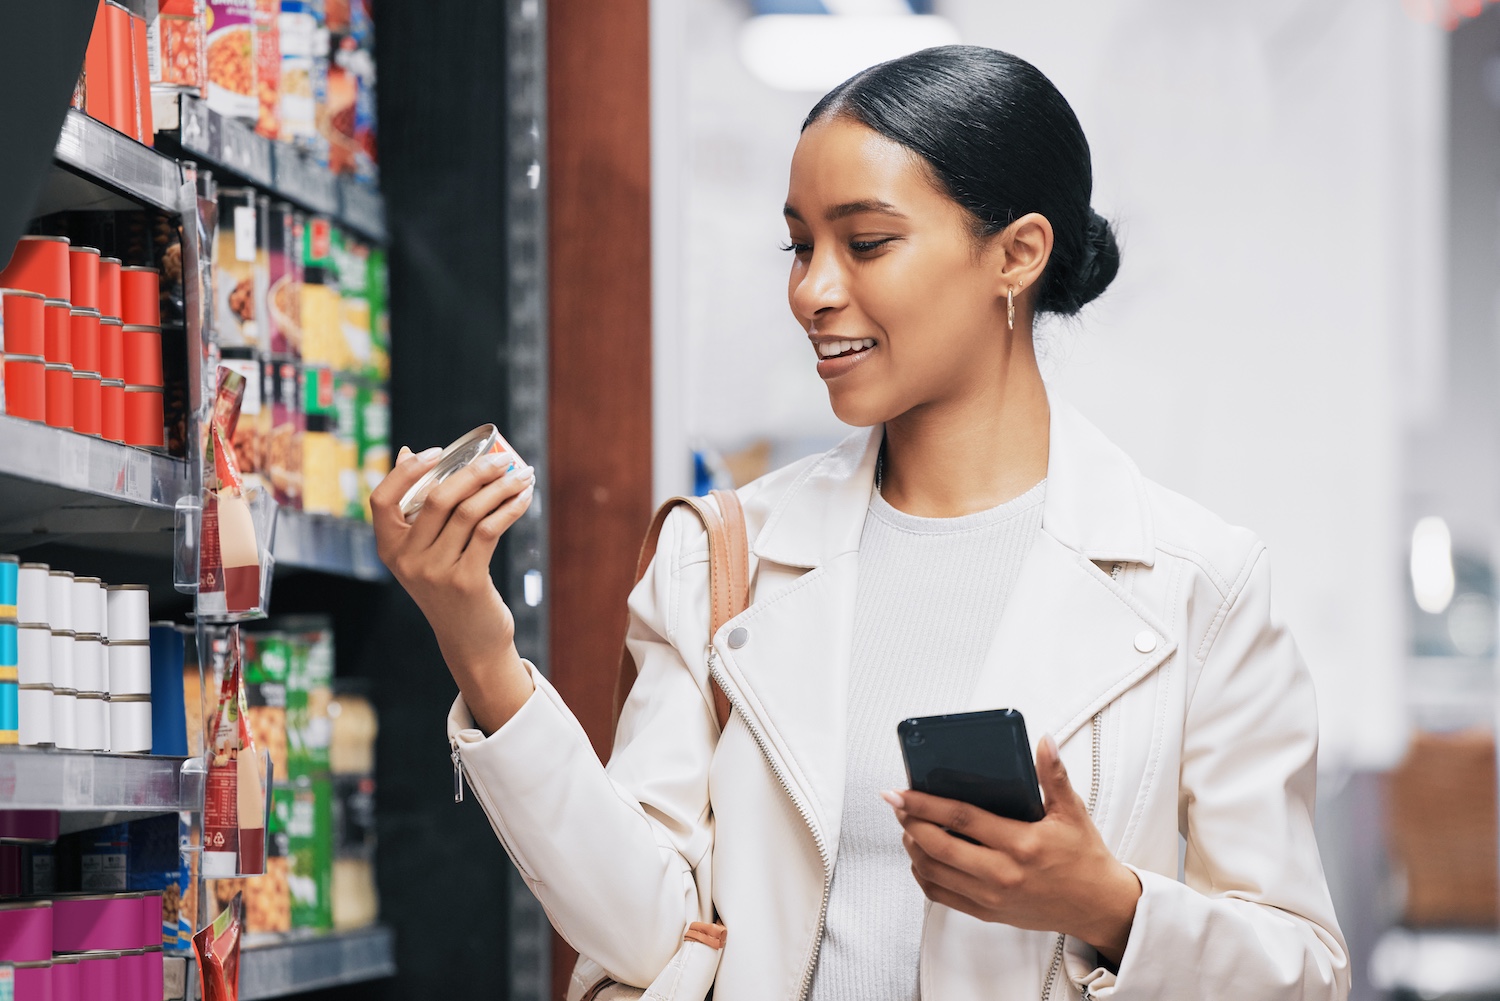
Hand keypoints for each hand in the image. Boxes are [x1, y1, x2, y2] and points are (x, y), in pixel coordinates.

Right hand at [369, 444, 537, 732]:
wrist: (470, 641)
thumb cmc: (450, 587)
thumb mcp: (425, 552)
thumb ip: (418, 510)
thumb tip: (407, 453)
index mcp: (390, 549)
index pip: (381, 500)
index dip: (406, 471)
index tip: (438, 452)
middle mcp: (408, 560)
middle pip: (438, 498)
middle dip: (475, 471)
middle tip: (503, 459)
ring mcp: (436, 572)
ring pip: (469, 511)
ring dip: (500, 487)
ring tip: (522, 476)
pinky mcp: (467, 581)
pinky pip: (489, 530)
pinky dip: (510, 509)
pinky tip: (523, 499)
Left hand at [884, 735, 1140, 966]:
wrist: (1097, 906)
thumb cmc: (1083, 856)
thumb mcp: (1072, 812)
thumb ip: (1054, 775)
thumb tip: (1043, 740)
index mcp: (1022, 844)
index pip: (961, 818)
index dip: (925, 804)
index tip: (901, 792)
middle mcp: (1003, 874)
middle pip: (939, 847)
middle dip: (910, 823)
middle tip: (896, 804)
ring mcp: (992, 897)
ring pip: (935, 872)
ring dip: (913, 847)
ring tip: (907, 826)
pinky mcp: (988, 912)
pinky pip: (942, 896)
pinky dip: (923, 875)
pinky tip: (920, 857)